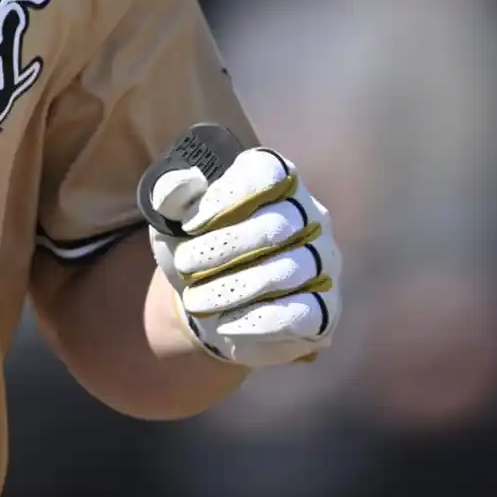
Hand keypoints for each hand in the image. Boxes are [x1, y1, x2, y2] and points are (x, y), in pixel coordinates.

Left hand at [138, 126, 339, 367]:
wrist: (210, 305)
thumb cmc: (197, 248)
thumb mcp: (174, 220)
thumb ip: (172, 196)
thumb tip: (183, 184)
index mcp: (278, 182)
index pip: (268, 172)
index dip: (228, 195)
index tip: (190, 224)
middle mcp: (311, 216)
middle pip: (276, 226)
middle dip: (222, 248)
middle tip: (185, 265)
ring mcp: (323, 262)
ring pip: (284, 271)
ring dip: (232, 288)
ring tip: (195, 301)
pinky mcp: (324, 307)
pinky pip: (297, 313)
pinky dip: (255, 320)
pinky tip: (224, 325)